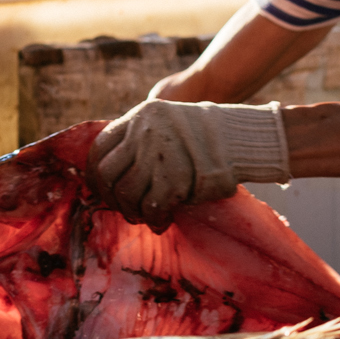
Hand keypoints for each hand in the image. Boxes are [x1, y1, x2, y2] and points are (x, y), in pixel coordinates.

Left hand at [88, 98, 289, 225]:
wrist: (243, 139)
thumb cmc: (207, 138)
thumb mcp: (168, 126)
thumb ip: (141, 142)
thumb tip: (115, 175)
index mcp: (140, 116)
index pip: (99, 147)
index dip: (96, 174)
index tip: (105, 190)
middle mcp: (143, 132)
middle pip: (106, 173)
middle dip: (112, 197)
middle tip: (126, 208)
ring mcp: (157, 154)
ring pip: (124, 192)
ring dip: (132, 211)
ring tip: (144, 217)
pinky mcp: (174, 178)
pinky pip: (150, 207)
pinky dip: (153, 220)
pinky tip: (162, 222)